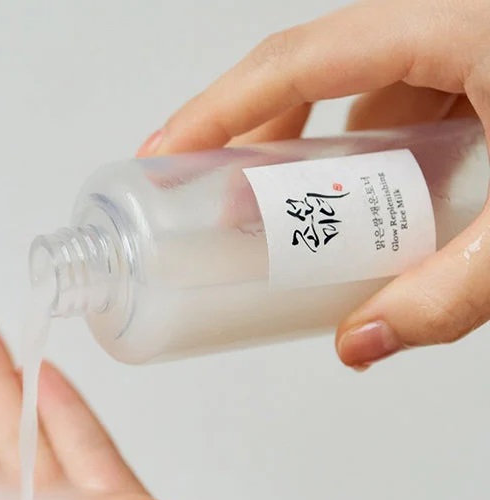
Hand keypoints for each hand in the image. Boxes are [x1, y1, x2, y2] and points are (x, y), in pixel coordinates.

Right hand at [138, 0, 489, 369]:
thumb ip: (453, 292)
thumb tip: (358, 346)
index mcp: (459, 23)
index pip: (298, 60)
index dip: (216, 109)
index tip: (162, 156)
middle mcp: (456, 25)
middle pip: (318, 79)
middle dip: (257, 146)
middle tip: (219, 210)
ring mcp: (475, 48)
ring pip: (365, 100)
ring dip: (319, 161)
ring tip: (290, 226)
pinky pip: (410, 111)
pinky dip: (378, 162)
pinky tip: (380, 214)